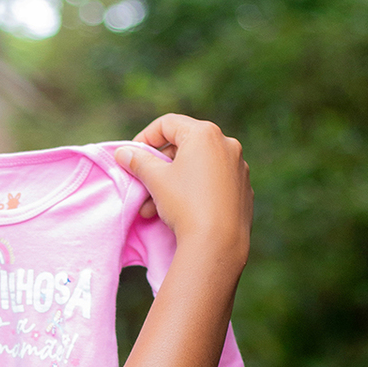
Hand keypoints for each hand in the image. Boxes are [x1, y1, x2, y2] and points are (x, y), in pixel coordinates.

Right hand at [116, 114, 251, 260]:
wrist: (218, 242)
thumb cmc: (185, 203)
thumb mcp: (155, 179)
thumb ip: (138, 161)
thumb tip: (123, 152)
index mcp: (205, 133)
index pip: (167, 124)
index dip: (144, 138)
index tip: (132, 157)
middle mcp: (227, 144)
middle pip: (184, 146)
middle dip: (159, 167)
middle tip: (143, 185)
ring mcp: (239, 167)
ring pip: (198, 167)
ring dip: (174, 182)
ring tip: (154, 208)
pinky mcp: (244, 189)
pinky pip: (214, 182)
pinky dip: (195, 191)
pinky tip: (182, 212)